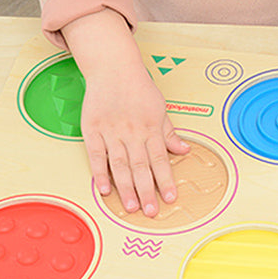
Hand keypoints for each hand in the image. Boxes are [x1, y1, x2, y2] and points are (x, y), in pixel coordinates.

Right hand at [80, 64, 187, 215]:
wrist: (113, 66)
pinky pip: (96, 154)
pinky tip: (104, 189)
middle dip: (147, 190)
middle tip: (151, 211)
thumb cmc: (138, 87)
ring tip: (131, 206)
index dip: (166, 180)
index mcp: (150, 126)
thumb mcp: (159, 107)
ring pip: (119, 163)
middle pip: (140, 165)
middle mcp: (132, 131)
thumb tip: (184, 151)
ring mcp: (111, 130)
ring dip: (126, 186)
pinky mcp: (92, 128)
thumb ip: (169, 132)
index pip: (160, 158)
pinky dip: (100, 172)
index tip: (171, 198)